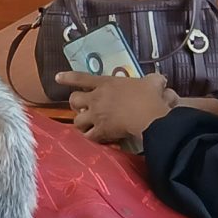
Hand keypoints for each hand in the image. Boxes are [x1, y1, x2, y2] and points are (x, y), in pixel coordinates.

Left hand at [56, 71, 177, 146]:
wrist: (149, 116)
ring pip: (78, 120)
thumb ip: (153, 80)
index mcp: (106, 83)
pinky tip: (95, 139)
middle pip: (74, 100)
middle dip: (75, 104)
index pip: (82, 78)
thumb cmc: (151, 96)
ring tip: (87, 126)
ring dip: (82, 123)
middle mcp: (97, 98)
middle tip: (81, 108)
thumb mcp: (153, 82)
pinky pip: (88, 136)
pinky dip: (91, 138)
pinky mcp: (101, 131)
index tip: (57, 78)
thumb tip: (160, 80)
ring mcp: (97, 115)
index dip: (68, 78)